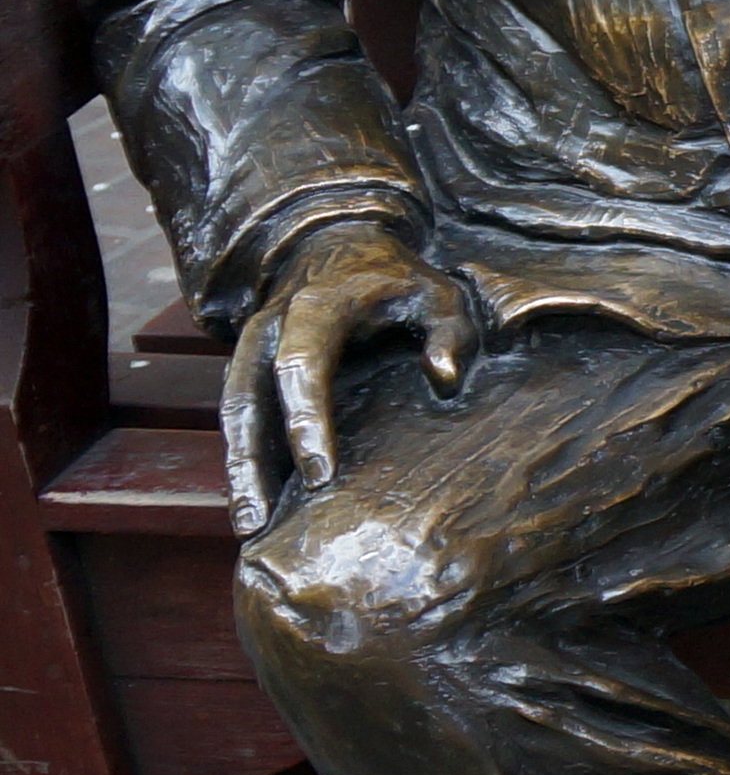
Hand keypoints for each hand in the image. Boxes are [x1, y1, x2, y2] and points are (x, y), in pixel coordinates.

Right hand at [224, 218, 477, 537]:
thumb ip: (449, 331)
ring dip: (237, 469)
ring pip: (235, 413)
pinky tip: (254, 504)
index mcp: (315, 307)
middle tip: (255, 522)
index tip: (319, 475)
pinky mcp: (249, 369)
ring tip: (247, 526)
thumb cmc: (396, 279)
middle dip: (250, 462)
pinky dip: (244, 458)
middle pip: (247, 399)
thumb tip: (443, 379)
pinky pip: (241, 417)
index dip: (306, 421)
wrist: (337, 248)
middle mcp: (269, 329)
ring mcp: (252, 350)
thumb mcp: (438, 292)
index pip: (302, 366)